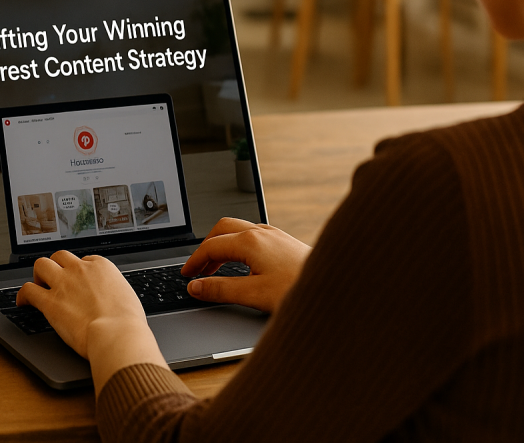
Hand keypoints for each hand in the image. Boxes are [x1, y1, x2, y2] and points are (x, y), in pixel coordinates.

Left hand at [16, 251, 166, 391]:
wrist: (117, 334)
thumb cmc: (127, 322)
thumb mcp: (127, 297)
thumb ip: (115, 293)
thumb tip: (113, 300)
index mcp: (102, 267)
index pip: (85, 260)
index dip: (79, 270)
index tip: (77, 280)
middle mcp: (80, 270)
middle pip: (60, 256)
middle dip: (56, 266)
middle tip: (55, 280)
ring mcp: (63, 284)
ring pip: (41, 265)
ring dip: (38, 275)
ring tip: (39, 286)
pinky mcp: (50, 302)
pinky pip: (28, 290)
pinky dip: (23, 295)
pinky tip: (23, 302)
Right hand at [180, 218, 310, 312]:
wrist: (337, 287)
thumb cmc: (300, 289)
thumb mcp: (254, 294)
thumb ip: (221, 289)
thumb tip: (197, 287)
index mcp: (250, 242)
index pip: (211, 246)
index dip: (194, 261)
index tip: (186, 275)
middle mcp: (262, 232)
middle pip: (222, 229)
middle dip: (206, 247)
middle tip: (197, 267)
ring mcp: (275, 235)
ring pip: (238, 230)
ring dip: (222, 246)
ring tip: (215, 267)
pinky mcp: (285, 242)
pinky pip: (253, 236)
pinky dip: (238, 247)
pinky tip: (242, 265)